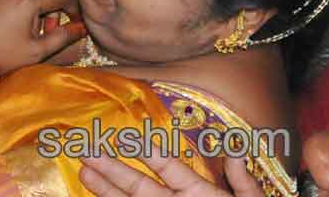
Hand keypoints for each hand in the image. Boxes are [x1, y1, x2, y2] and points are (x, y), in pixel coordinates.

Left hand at [0, 0, 84, 74]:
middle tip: (47, 30)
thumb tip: (80, 28)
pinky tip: (8, 21)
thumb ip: (61, 37)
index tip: (75, 19)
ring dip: (31, 2)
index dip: (72, 7)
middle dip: (50, 6)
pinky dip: (13, 0)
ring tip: (26, 28)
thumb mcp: (36, 51)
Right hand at [80, 149, 262, 196]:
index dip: (146, 151)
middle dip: (111, 169)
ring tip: (83, 172)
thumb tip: (237, 153)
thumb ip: (245, 186)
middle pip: (138, 186)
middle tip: (86, 150)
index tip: (124, 136)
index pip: (168, 167)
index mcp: (199, 194)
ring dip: (106, 190)